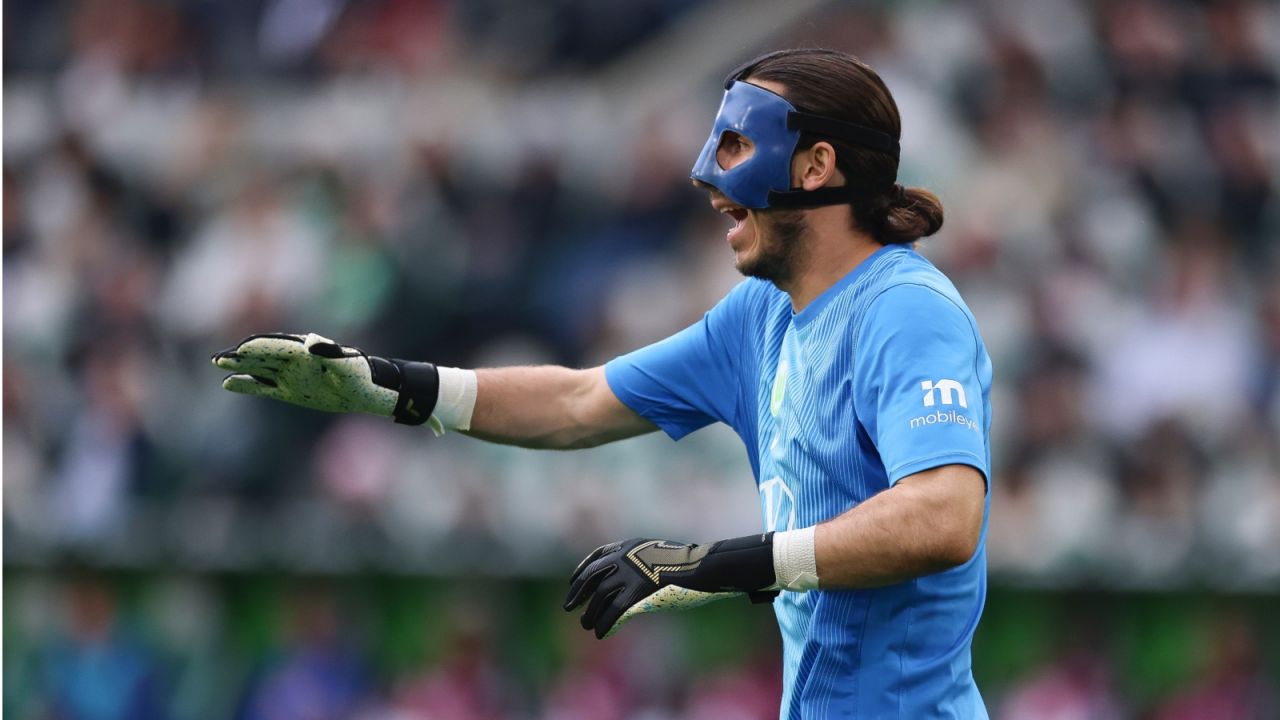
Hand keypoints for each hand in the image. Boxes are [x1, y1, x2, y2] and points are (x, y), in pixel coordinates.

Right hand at [212, 333, 437, 424]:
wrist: (367, 392)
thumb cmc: (361, 375)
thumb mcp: (349, 365)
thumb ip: (330, 352)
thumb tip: (311, 341)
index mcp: (306, 351)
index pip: (278, 347)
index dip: (260, 347)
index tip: (242, 349)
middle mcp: (294, 360)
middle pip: (263, 355)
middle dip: (242, 355)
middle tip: (219, 357)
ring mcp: (290, 375)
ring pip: (259, 368)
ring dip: (240, 366)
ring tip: (217, 362)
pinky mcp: (289, 389)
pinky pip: (263, 386)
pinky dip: (247, 385)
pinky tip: (228, 384)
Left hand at [563, 534, 776, 638]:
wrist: (704, 567)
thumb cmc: (689, 564)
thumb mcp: (659, 554)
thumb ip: (642, 562)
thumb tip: (634, 575)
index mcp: (629, 546)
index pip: (597, 556)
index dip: (582, 570)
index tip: (573, 582)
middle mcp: (625, 557)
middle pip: (592, 576)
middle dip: (577, 592)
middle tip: (568, 606)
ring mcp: (630, 575)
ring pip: (600, 597)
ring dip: (590, 613)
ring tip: (587, 625)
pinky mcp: (637, 594)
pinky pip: (614, 612)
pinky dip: (606, 624)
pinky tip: (602, 633)